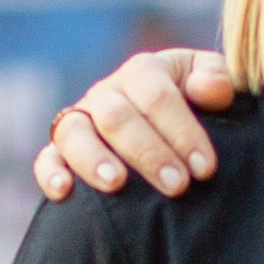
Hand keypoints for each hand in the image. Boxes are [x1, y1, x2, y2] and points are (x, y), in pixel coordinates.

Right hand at [34, 47, 235, 199]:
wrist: (171, 122)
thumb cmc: (197, 103)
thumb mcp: (214, 83)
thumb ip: (217, 78)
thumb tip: (207, 90)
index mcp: (144, 71)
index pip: (158, 96)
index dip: (182, 131)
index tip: (205, 168)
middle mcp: (107, 92)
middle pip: (118, 117)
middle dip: (148, 152)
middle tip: (177, 185)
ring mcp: (81, 120)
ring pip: (75, 133)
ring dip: (94, 158)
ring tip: (116, 184)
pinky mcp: (61, 150)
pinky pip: (46, 158)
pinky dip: (51, 172)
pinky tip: (64, 192)